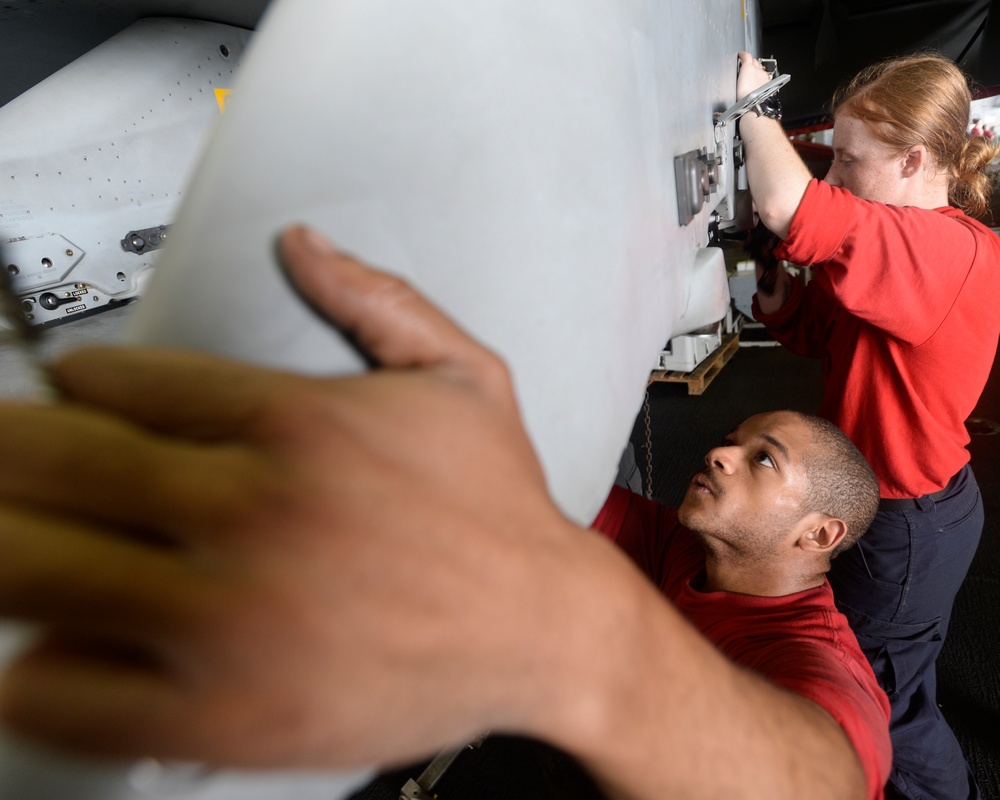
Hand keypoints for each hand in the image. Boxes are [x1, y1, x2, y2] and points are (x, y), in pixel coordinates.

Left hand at [0, 226, 597, 766]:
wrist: (543, 630)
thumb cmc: (502, 513)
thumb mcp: (464, 377)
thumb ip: (380, 299)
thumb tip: (305, 245)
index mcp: (299, 424)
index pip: (126, 383)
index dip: (80, 382)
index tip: (70, 391)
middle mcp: (255, 512)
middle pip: (59, 466)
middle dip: (16, 453)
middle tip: (14, 456)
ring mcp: (232, 616)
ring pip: (42, 571)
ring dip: (8, 545)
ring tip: (19, 538)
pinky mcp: (226, 712)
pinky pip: (75, 691)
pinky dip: (37, 671)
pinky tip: (48, 650)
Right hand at [736, 51, 771, 101]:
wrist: (754, 105)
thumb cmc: (745, 95)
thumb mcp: (739, 77)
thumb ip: (741, 67)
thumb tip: (740, 60)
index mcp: (751, 68)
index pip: (747, 56)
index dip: (743, 55)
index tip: (741, 55)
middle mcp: (759, 71)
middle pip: (755, 62)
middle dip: (750, 62)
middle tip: (745, 65)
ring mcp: (764, 79)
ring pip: (760, 71)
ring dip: (755, 71)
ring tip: (750, 76)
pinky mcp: (767, 87)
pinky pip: (764, 80)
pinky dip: (760, 80)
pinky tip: (756, 85)